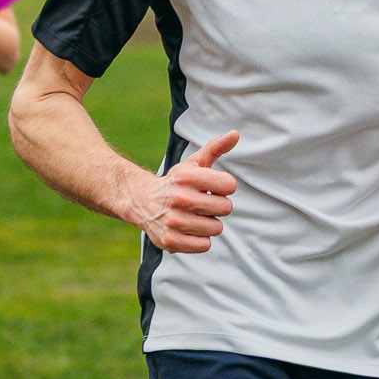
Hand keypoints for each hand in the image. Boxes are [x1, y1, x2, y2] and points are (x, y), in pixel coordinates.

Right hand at [137, 130, 237, 252]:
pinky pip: (204, 245)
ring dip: (209, 223)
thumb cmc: (177, 182)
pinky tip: (188, 229)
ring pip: (216, 228)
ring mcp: (173, 220)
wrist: (142, 202)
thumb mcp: (194, 163)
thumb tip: (235, 134)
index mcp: (187, 176)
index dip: (224, 187)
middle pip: (225, 208)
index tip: (212, 187)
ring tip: (194, 216)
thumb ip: (216, 148)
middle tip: (202, 203)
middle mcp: (178, 198)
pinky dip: (200, 239)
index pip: (229, 185)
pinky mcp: (169, 241)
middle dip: (218, 206)